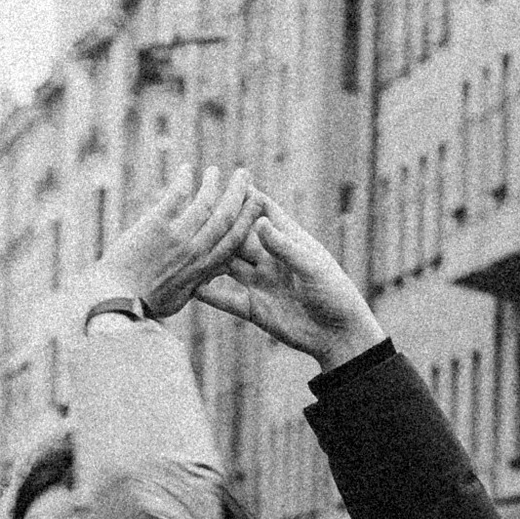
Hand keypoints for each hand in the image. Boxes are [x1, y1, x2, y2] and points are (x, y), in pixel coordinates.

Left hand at [90, 170, 265, 324]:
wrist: (117, 300)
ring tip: (216, 171)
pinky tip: (187, 169)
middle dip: (238, 194)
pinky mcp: (156, 225)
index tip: (256, 202)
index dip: (247, 218)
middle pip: (226, 217)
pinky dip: (184, 180)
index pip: (234, 239)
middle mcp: (196, 251)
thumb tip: (204, 279)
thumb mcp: (179, 299)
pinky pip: (177, 196)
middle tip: (244, 175)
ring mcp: (178, 237)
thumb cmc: (145, 303)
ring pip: (205, 203)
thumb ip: (195, 284)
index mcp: (204, 269)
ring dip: (213, 183)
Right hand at [197, 195, 383, 371]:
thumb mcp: (311, 268)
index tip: (222, 182)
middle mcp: (269, 258)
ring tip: (181, 245)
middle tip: (191, 209)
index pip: (263, 211)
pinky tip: (185, 286)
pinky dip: (207, 293)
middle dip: (217, 223)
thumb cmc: (335, 294)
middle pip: (238, 236)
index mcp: (288, 241)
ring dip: (206, 257)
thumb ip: (284, 247)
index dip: (244, 196)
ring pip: (226, 265)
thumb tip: (259, 222)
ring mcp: (259, 282)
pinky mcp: (253, 308)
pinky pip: (225, 299)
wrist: (338, 336)